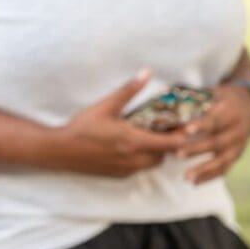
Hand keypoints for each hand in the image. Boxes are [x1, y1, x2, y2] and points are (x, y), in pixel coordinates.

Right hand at [48, 70, 189, 177]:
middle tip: (166, 128)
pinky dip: (142, 158)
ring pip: (153, 163)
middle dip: (169, 143)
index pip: (171, 143)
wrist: (60, 151)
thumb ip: (128, 90)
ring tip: (147, 136)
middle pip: (165, 155)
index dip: (183, 135)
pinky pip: (139, 168)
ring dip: (155, 152)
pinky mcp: (119, 175)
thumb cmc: (83, 127)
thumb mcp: (106, 106)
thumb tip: (146, 73)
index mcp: (135, 141)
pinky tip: (129, 146)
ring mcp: (127, 169)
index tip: (189, 125)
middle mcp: (135, 159)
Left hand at [177, 82, 249, 183]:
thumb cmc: (221, 97)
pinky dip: (210, 177)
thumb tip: (162, 95)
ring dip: (204, 169)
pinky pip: (225, 169)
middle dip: (196, 149)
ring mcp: (239, 145)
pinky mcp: (237, 155)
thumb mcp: (212, 92)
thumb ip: (193, 98)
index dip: (201, 125)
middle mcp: (237, 130)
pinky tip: (194, 182)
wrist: (248, 104)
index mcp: (230, 112)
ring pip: (222, 160)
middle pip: (216, 142)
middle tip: (177, 154)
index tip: (186, 130)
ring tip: (186, 177)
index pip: (215, 120)